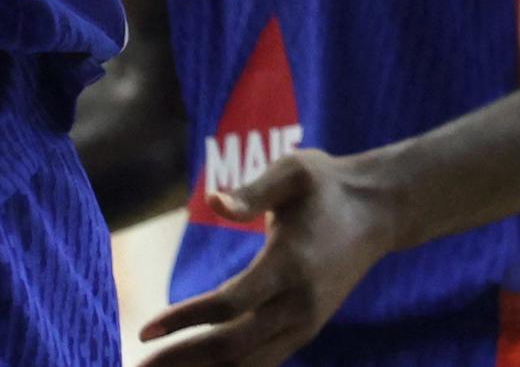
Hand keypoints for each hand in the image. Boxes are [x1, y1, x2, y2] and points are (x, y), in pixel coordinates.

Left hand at [137, 149, 395, 364]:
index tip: (146, 328)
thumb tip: (214, 201)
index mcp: (291, 263)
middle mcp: (299, 302)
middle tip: (139, 366)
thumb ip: (253, 190)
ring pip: (247, 364)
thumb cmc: (327, 185)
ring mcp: (305, 321)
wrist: (379, 211)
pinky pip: (262, 362)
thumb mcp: (294, 171)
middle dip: (182, 360)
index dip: (185, 320)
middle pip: (232, 347)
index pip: (230, 305)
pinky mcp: (306, 329)